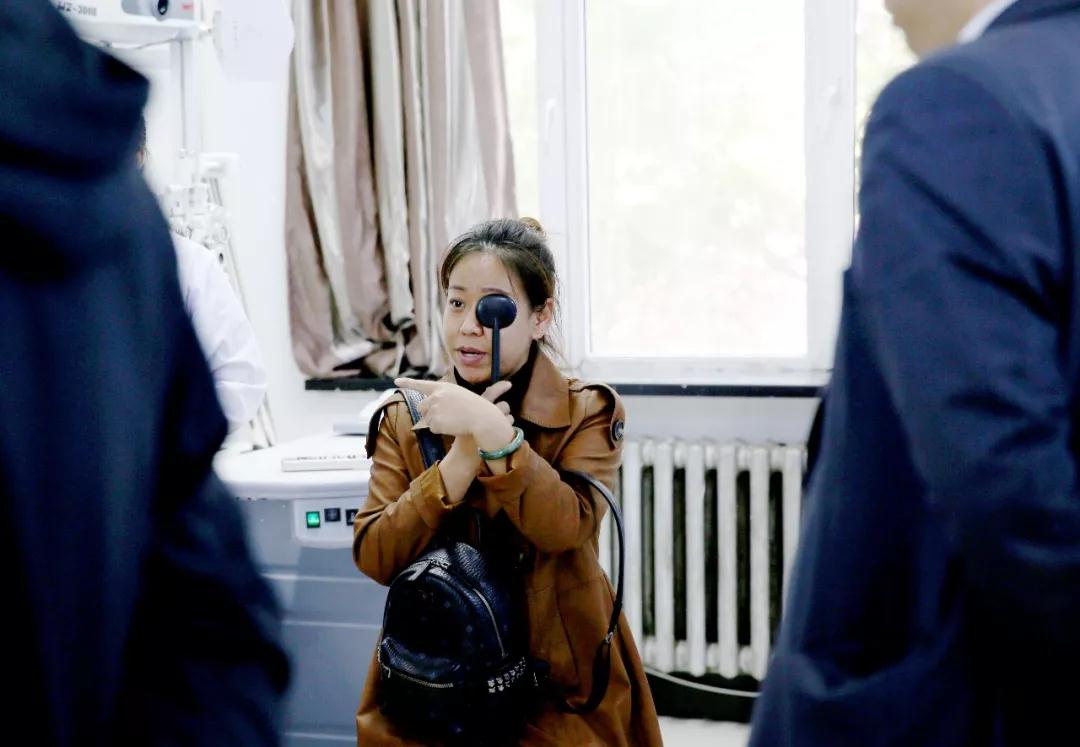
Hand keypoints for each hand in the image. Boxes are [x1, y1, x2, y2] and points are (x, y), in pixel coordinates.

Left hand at [395, 378, 512, 439]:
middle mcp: (435, 396)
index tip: (396, 381)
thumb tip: (427, 411)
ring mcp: (434, 408)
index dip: (407, 382)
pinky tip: (453, 426)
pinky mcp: (435, 421)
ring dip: (437, 423)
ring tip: (454, 420)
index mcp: (442, 387)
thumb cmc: (476, 408)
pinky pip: (433, 429)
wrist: (483, 418)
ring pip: (427, 420)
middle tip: (446, 416)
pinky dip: (441, 430)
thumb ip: (444, 397)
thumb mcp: (460, 395)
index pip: (421, 384)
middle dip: (428, 413)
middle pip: (421, 407)